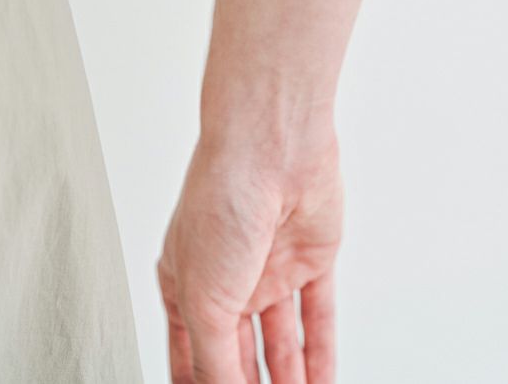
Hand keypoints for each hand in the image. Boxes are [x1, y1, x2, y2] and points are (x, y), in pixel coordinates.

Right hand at [157, 128, 342, 382]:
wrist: (272, 146)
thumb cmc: (221, 199)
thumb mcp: (203, 299)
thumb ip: (215, 361)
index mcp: (186, 284)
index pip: (191, 356)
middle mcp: (228, 278)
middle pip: (239, 354)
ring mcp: (270, 269)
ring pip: (281, 344)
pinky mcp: (310, 260)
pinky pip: (318, 318)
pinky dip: (321, 357)